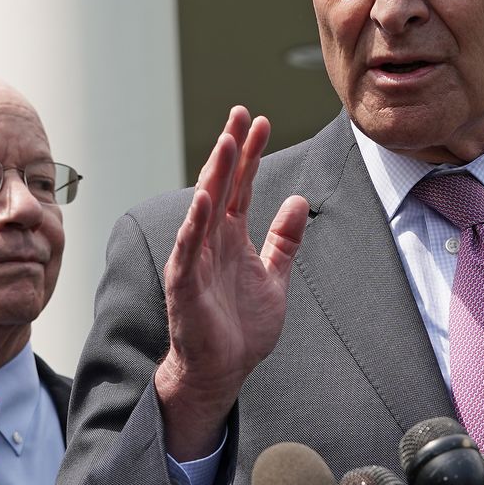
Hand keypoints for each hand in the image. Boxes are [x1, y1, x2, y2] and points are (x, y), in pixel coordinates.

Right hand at [154, 106, 308, 459]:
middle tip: (241, 114)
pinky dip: (196, 223)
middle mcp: (211, 240)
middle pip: (221, 185)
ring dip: (216, 174)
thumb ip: (284, 240)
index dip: (251, 154)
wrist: (222, 370)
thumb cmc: (241, 328)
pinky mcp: (185, 283)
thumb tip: (298, 200)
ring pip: (205, 207)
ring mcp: (196, 259)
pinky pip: (189, 248)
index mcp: (231, 237)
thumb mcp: (275, 277)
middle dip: (232, 149)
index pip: (241, 185)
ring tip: (227, 142)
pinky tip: (205, 198)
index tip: (260, 121)